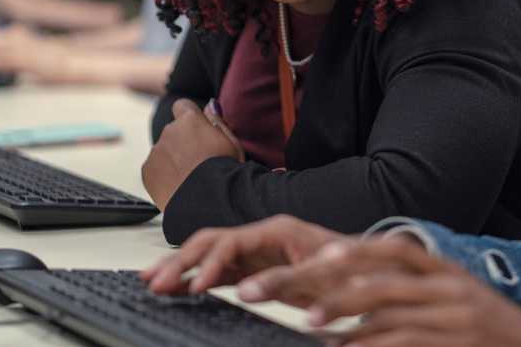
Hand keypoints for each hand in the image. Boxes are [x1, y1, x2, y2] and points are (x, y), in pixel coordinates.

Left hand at [141, 99, 244, 209]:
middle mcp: (169, 131)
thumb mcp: (231, 142)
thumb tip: (210, 105)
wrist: (208, 201)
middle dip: (183, 141)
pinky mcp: (147, 171)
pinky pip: (155, 168)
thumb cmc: (226, 171)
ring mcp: (156, 151)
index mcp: (190, 120)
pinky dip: (164, 175)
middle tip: (200, 161)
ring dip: (173, 159)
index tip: (198, 129)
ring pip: (164, 150)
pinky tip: (179, 186)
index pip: (182, 105)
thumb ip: (217, 121)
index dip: (190, 116)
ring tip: (191, 177)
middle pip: (174, 130)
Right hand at [142, 215, 344, 294]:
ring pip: (210, 255)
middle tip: (153, 281)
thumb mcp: (322, 276)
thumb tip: (246, 291)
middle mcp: (262, 236)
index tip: (193, 287)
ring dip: (181, 268)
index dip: (209, 263)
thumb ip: (285, 281)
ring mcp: (257, 251)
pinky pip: (219, 271)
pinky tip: (178, 289)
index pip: (231, 242)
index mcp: (277, 230)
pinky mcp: (256, 268)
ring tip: (152, 283)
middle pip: (212, 242)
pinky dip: (196, 279)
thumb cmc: (350, 268)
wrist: (368, 268)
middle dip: (180, 261)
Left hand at [246, 238, 520, 346]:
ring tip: (306, 324)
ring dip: (343, 316)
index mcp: (442, 269)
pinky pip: (406, 341)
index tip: (310, 259)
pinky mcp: (458, 342)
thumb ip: (407, 301)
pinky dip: (373, 345)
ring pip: (387, 309)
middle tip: (273, 293)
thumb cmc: (487, 333)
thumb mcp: (452, 304)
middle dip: (320, 283)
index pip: (389, 249)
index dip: (348, 252)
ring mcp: (454, 314)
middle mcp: (446, 285)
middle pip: (374, 276)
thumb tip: (348, 314)